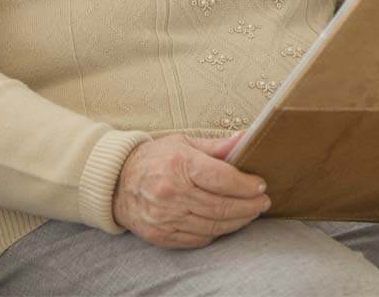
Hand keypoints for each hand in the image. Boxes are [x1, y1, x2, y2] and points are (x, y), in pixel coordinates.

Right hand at [111, 133, 270, 248]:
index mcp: (179, 164)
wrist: (116, 181)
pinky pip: (198, 239)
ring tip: (250, 213)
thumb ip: (216, 146)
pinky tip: (225, 224)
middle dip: (249, 206)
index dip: (247, 185)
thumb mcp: (183, 142)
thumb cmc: (154, 158)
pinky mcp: (162, 235)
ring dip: (237, 221)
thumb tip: (245, 139)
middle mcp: (172, 192)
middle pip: (222, 206)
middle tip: (263, 202)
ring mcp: (166, 217)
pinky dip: (216, 233)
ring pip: (214, 226)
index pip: (223, 179)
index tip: (261, 185)